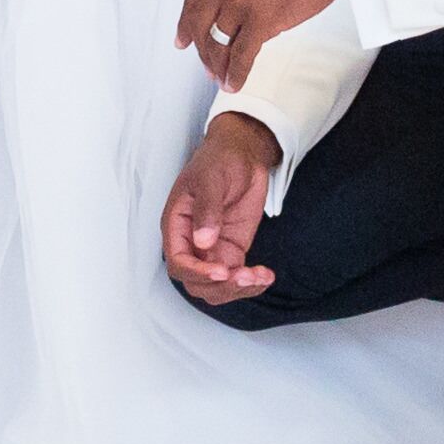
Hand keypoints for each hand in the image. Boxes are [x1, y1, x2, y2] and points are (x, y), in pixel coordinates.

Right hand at [160, 113, 280, 302]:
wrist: (244, 154)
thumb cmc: (220, 160)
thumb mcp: (211, 179)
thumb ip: (206, 209)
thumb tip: (203, 240)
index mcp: (177, 226)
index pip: (178, 262)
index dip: (197, 272)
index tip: (220, 272)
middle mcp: (192, 243)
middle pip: (196, 282)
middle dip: (220, 286)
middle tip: (245, 276)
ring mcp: (213, 249)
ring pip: (216, 288)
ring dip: (237, 289)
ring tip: (260, 276)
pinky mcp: (232, 251)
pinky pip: (236, 278)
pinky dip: (251, 283)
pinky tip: (266, 275)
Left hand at [172, 0, 342, 93]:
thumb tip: (240, 15)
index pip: (192, 2)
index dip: (185, 26)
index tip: (181, 42)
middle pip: (201, 28)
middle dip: (203, 53)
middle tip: (208, 70)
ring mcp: (241, 3)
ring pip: (218, 45)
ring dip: (218, 68)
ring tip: (223, 82)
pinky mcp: (262, 20)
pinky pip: (241, 56)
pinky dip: (236, 75)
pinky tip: (234, 85)